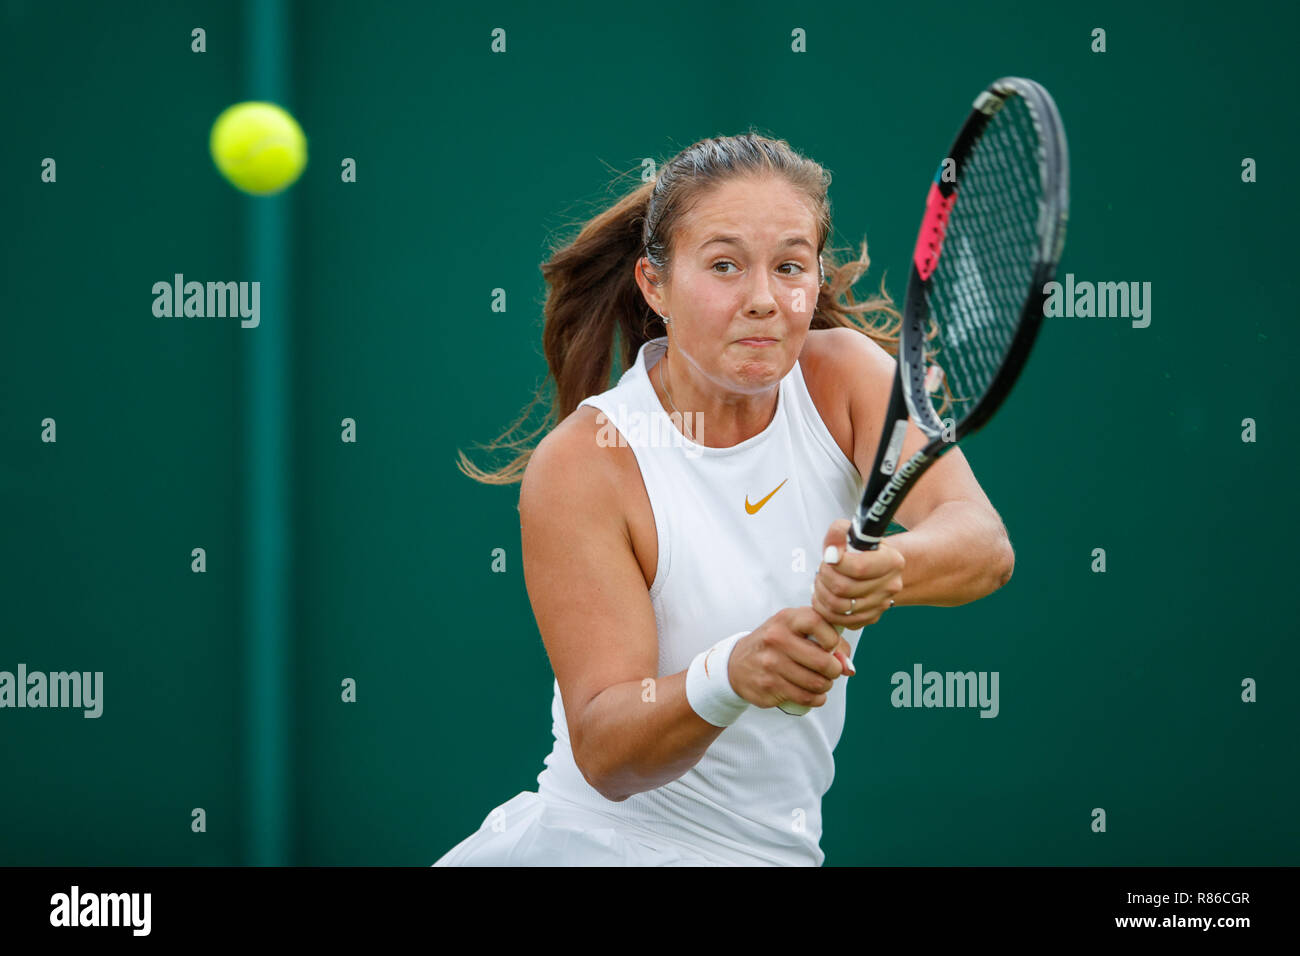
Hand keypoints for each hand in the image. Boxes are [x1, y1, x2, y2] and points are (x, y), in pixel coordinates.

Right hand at [726, 607, 855, 712]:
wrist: (737, 664)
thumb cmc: (777, 644)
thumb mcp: (797, 631)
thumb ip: (829, 640)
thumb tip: (848, 667)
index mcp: (786, 619)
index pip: (818, 622)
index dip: (833, 638)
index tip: (830, 646)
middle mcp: (776, 639)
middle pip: (823, 661)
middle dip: (834, 670)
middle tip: (831, 671)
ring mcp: (771, 663)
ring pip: (816, 683)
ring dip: (826, 686)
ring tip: (822, 682)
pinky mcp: (768, 686)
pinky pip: (805, 698)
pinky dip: (816, 699)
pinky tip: (813, 694)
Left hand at [811, 518, 903, 629]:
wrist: (877, 567)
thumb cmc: (864, 550)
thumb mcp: (855, 534)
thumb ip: (840, 532)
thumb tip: (831, 549)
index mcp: (892, 561)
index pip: (859, 567)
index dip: (837, 562)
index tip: (828, 555)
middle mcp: (890, 586)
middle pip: (844, 588)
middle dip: (825, 576)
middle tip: (822, 568)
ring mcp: (881, 605)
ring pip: (839, 606)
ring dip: (821, 592)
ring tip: (820, 581)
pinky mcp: (869, 618)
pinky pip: (839, 619)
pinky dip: (824, 608)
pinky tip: (823, 595)